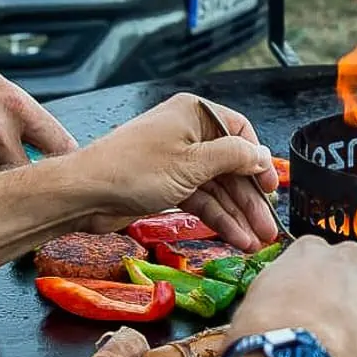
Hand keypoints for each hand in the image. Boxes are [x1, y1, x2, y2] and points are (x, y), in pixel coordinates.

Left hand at [72, 94, 279, 250]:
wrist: (85, 193)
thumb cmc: (134, 169)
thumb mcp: (193, 162)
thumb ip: (233, 157)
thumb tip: (261, 155)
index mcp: (194, 114)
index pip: (240, 132)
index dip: (258, 162)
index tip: (271, 189)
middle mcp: (187, 133)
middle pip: (230, 166)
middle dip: (249, 199)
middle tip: (268, 228)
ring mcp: (177, 161)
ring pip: (217, 188)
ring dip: (236, 214)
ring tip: (255, 242)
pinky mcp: (166, 185)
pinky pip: (200, 199)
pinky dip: (216, 218)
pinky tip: (234, 238)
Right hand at [230, 237, 356, 356]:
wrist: (284, 355)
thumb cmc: (262, 329)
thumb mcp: (259, 293)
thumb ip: (282, 287)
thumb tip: (283, 303)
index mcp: (311, 248)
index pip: (321, 259)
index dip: (316, 286)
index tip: (310, 303)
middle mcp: (347, 258)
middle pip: (354, 276)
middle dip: (346, 299)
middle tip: (326, 328)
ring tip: (334, 354)